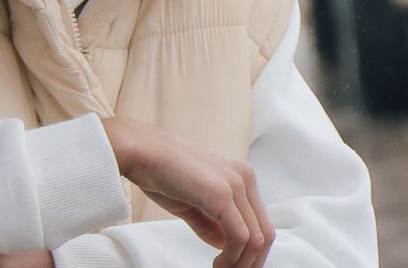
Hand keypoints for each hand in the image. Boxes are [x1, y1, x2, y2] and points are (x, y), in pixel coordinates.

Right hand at [102, 117, 272, 267]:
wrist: (142, 152)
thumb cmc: (162, 173)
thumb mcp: (194, 203)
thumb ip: (212, 223)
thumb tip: (225, 244)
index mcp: (242, 177)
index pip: (261, 223)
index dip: (252, 252)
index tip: (234, 266)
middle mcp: (246, 178)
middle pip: (265, 233)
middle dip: (251, 262)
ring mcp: (236, 184)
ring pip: (256, 238)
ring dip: (240, 263)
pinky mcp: (222, 194)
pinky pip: (239, 236)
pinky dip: (231, 258)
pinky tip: (217, 264)